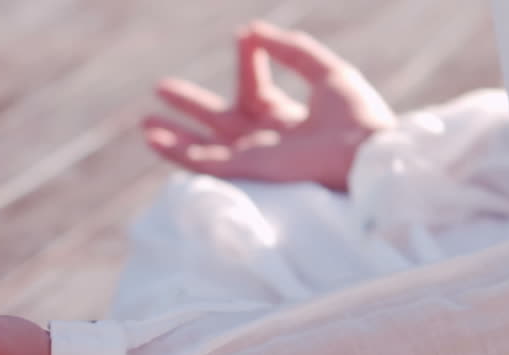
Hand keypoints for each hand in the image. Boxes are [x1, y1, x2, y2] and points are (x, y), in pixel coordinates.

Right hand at [143, 20, 394, 190]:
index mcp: (286, 117)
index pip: (254, 86)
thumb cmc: (357, 118)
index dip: (247, 60)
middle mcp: (264, 139)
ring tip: (145, 122)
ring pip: (201, 147)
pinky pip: (201, 163)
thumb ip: (292, 50)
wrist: (364, 155)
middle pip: (217, 120)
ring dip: (173, 134)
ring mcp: (250, 157)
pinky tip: (152, 137)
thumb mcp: (326, 72)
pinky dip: (175, 151)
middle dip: (189, 104)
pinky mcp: (242, 171)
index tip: (243, 35)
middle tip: (160, 87)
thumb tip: (253, 29)